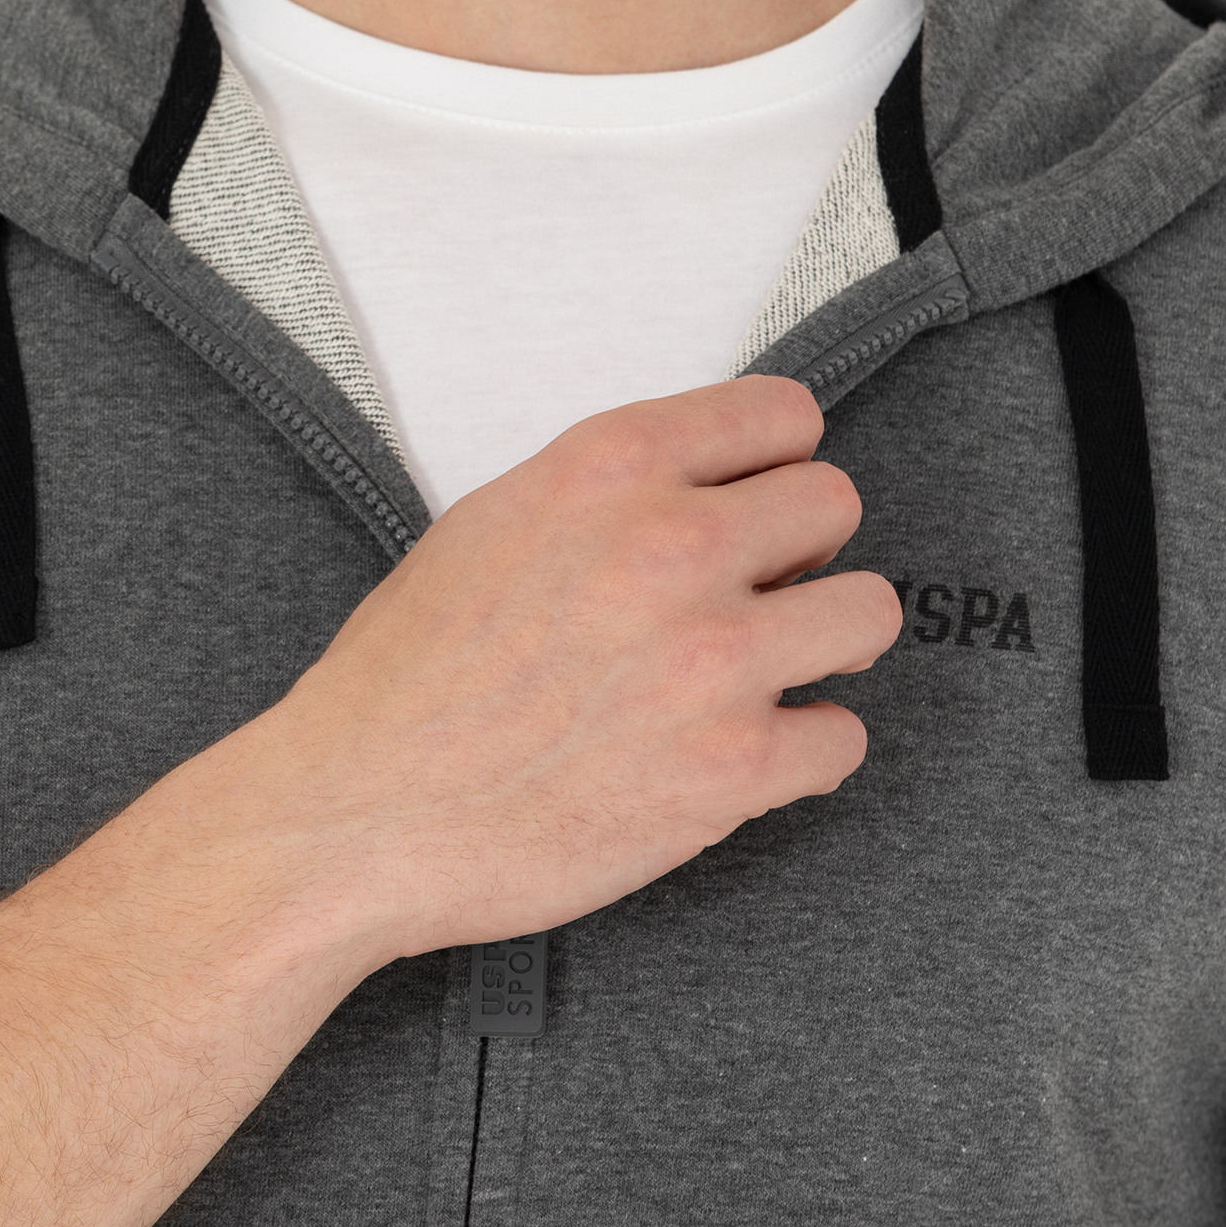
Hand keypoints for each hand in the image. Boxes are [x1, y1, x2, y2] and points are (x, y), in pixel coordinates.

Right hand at [261, 376, 899, 962]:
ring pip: (868, 614)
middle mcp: (675, 544)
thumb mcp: (495, 519)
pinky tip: (743, 756)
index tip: (759, 499)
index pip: (782, 414)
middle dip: (801, 551)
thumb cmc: (408, 675)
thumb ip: (610, 492)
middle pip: (836, 504)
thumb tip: (701, 487)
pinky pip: (843, 739)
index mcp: (612, 467)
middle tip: (754, 595)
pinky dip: (803, 753)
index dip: (773, 462)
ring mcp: (714, 658)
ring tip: (767, 673)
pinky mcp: (733, 770)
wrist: (356, 812)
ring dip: (824, 645)